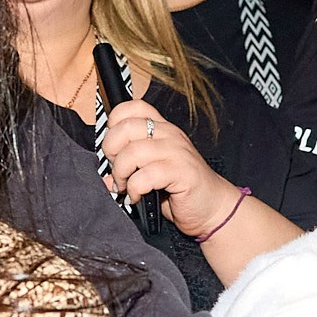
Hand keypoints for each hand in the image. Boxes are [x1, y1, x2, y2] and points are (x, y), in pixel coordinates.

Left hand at [103, 98, 241, 236]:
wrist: (213, 209)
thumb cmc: (180, 190)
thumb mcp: (151, 171)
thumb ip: (128, 167)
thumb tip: (104, 177)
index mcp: (162, 129)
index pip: (132, 107)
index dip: (113, 123)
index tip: (112, 148)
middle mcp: (169, 135)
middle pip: (126, 127)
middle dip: (111, 151)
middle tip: (115, 171)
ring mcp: (177, 152)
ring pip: (132, 152)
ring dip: (120, 173)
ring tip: (124, 187)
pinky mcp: (181, 172)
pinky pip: (145, 175)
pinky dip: (134, 189)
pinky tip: (137, 197)